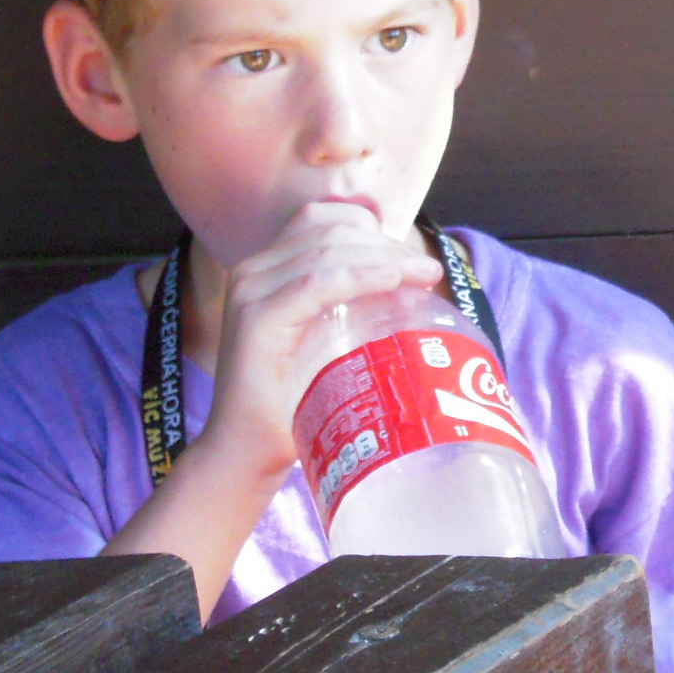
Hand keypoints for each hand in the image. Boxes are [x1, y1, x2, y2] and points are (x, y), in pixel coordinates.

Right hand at [193, 201, 443, 482]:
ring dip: (384, 258)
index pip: (323, 221)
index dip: (373, 229)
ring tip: (423, 276)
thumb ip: (350, 308)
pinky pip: (317, 284)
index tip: (412, 259)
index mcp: (267, 269)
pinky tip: (392, 281)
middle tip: (428, 272)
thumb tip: (413, 288)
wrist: (245, 452)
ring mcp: (250, 293)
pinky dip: (360, 277)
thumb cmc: (293, 401)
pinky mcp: (257, 321)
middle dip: (387, 244)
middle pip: (330, 231)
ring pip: (328, 250)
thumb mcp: (325, 341)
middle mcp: (253, 271)